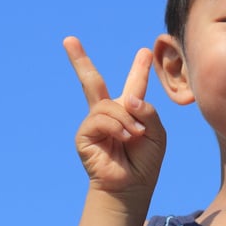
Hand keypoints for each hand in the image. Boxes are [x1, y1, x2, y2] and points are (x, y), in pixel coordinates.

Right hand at [64, 36, 165, 195]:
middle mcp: (109, 114)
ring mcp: (94, 123)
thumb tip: (124, 99)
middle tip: (69, 40)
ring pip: (109, 106)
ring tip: (135, 135)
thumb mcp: (157, 132)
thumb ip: (147, 110)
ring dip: (126, 120)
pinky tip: (125, 138)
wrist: (131, 186)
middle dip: (79, 60)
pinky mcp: (84, 134)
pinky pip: (101, 119)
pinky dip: (118, 127)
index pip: (134, 85)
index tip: (144, 51)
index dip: (139, 68)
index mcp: (130, 111)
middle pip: (92, 82)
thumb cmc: (146, 161)